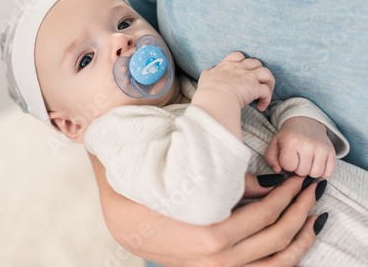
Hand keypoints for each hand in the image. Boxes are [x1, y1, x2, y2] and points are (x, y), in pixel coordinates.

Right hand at [89, 153, 323, 266]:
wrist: (124, 222)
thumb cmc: (152, 196)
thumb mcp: (187, 185)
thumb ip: (230, 185)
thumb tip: (270, 184)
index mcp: (211, 235)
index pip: (265, 216)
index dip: (288, 196)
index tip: (298, 179)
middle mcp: (218, 260)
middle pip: (276, 239)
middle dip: (300, 212)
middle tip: (311, 189)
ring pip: (275, 263)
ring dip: (299, 239)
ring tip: (311, 217)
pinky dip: (283, 258)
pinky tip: (293, 242)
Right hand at [195, 52, 274, 110]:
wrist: (214, 99)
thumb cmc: (207, 92)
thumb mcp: (204, 79)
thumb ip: (208, 73)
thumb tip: (209, 71)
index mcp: (226, 66)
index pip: (238, 56)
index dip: (243, 61)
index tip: (243, 71)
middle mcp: (239, 69)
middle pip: (256, 63)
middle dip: (258, 72)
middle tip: (256, 84)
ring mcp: (249, 77)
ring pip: (266, 73)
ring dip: (268, 83)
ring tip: (265, 93)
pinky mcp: (255, 88)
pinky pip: (266, 91)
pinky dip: (266, 99)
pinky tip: (261, 106)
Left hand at [264, 117, 335, 177]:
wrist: (305, 122)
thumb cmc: (288, 136)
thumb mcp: (274, 143)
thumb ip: (270, 158)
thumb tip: (278, 171)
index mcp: (291, 142)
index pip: (288, 166)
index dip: (286, 164)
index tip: (287, 157)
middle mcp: (308, 145)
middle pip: (302, 172)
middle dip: (297, 168)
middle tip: (297, 159)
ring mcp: (322, 148)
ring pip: (315, 174)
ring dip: (309, 171)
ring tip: (305, 161)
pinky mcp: (332, 152)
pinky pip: (328, 173)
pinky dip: (322, 172)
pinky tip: (315, 164)